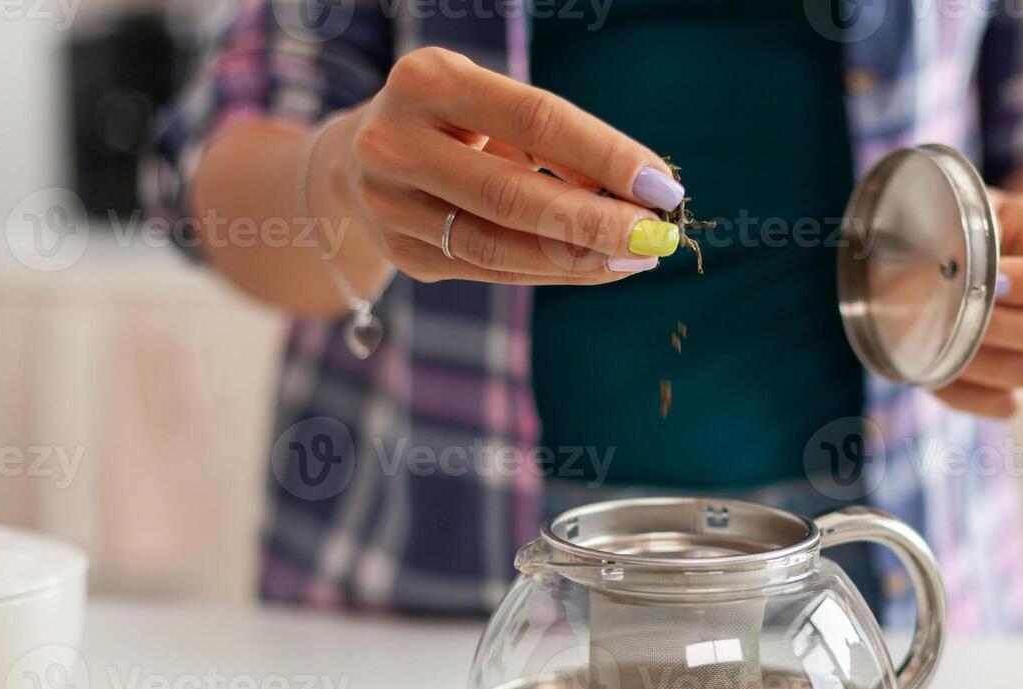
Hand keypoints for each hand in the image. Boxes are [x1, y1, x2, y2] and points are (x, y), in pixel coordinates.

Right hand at [327, 47, 684, 285]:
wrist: (361, 159)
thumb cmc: (457, 125)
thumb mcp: (498, 111)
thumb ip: (560, 145)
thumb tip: (641, 193)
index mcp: (428, 82)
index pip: (536, 119)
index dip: (605, 155)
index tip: (662, 185)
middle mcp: (396, 143)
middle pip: (512, 195)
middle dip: (595, 222)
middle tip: (654, 238)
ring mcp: (391, 205)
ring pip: (499, 247)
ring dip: (579, 259)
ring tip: (634, 259)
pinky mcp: (402, 254)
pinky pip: (491, 271)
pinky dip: (551, 272)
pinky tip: (595, 268)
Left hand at [934, 190, 1022, 419]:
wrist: (1006, 259)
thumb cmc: (993, 228)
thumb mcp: (985, 208)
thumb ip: (967, 220)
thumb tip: (928, 254)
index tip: (994, 274)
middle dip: (1001, 323)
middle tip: (955, 307)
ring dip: (978, 358)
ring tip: (937, 336)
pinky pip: (1003, 405)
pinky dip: (963, 393)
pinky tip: (933, 367)